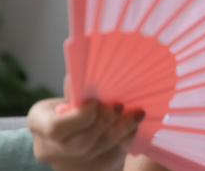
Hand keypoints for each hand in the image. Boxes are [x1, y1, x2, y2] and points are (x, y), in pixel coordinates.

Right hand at [27, 76, 144, 170]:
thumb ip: (77, 91)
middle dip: (106, 122)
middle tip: (121, 106)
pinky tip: (132, 127)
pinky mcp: (90, 170)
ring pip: (100, 149)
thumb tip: (89, 72)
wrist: (69, 141)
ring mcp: (68, 164)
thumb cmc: (69, 112)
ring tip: (136, 114)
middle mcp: (49, 148)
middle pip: (82, 141)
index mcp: (39, 123)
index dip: (80, 116)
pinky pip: (111, 156)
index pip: (56, 128)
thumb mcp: (66, 98)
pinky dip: (125, 140)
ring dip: (122, 129)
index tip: (96, 102)